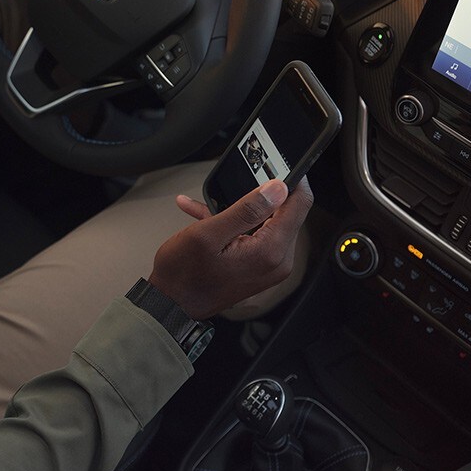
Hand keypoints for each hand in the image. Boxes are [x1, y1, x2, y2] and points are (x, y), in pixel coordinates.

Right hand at [147, 178, 313, 319]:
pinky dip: (237, 225)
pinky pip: (258, 236)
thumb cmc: (183, 275)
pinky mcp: (260, 268)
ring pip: (270, 223)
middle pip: (287, 213)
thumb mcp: (208, 233)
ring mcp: (270, 267)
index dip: (292, 180)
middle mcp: (277, 261)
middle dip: (261, 196)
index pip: (299, 204)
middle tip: (236, 184)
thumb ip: (246, 209)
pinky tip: (208, 218)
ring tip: (210, 208)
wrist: (171, 305)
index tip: (277, 166)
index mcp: (270, 251)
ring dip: (244, 210)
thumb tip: (277, 189)